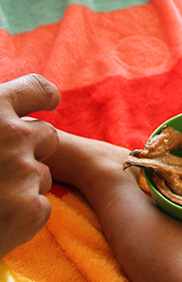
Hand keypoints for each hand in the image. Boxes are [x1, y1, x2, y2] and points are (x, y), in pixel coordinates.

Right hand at [0, 74, 60, 257]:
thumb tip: (5, 115)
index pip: (36, 89)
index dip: (44, 96)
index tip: (49, 102)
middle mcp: (11, 135)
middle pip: (46, 135)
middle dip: (32, 150)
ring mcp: (22, 172)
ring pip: (42, 175)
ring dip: (22, 187)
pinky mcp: (28, 210)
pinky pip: (39, 208)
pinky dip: (20, 218)